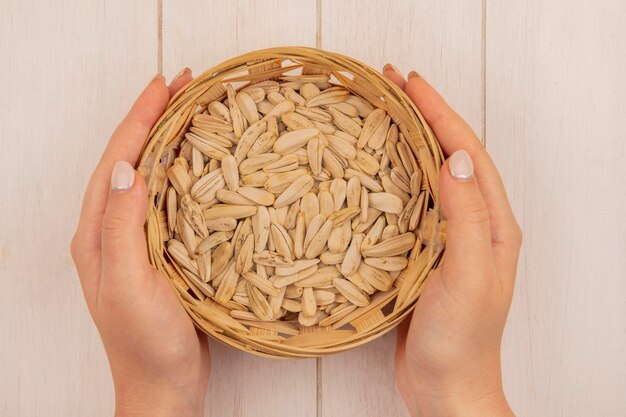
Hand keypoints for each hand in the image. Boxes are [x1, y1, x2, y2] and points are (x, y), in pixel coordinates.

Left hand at [71, 69, 209, 416]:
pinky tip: (203, 163)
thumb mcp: (131, 285)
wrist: (163, 386)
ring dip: (170, 140)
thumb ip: (124, 228)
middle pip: (131, 160)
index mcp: (97, 234)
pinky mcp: (160, 250)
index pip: (118, 162)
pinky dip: (184, 172)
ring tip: (194, 111)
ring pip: (151, 176)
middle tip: (186, 86)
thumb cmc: (146, 344)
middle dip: (155, 119)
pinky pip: (169, 199)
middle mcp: (112, 230)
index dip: (140, 120)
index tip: (165, 86)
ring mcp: (137, 240)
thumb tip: (128, 169)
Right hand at [383, 66, 521, 416]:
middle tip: (389, 84)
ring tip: (382, 113)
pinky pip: (412, 202)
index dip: (438, 113)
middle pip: (449, 154)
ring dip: (408, 139)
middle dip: (424, 115)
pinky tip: (374, 170)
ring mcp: (450, 237)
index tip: (407, 83)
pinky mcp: (425, 252)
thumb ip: (466, 219)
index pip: (465, 152)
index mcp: (494, 223)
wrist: (447, 388)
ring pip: (429, 175)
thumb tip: (452, 159)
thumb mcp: (470, 276)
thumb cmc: (462, 340)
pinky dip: (395, 176)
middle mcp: (476, 223)